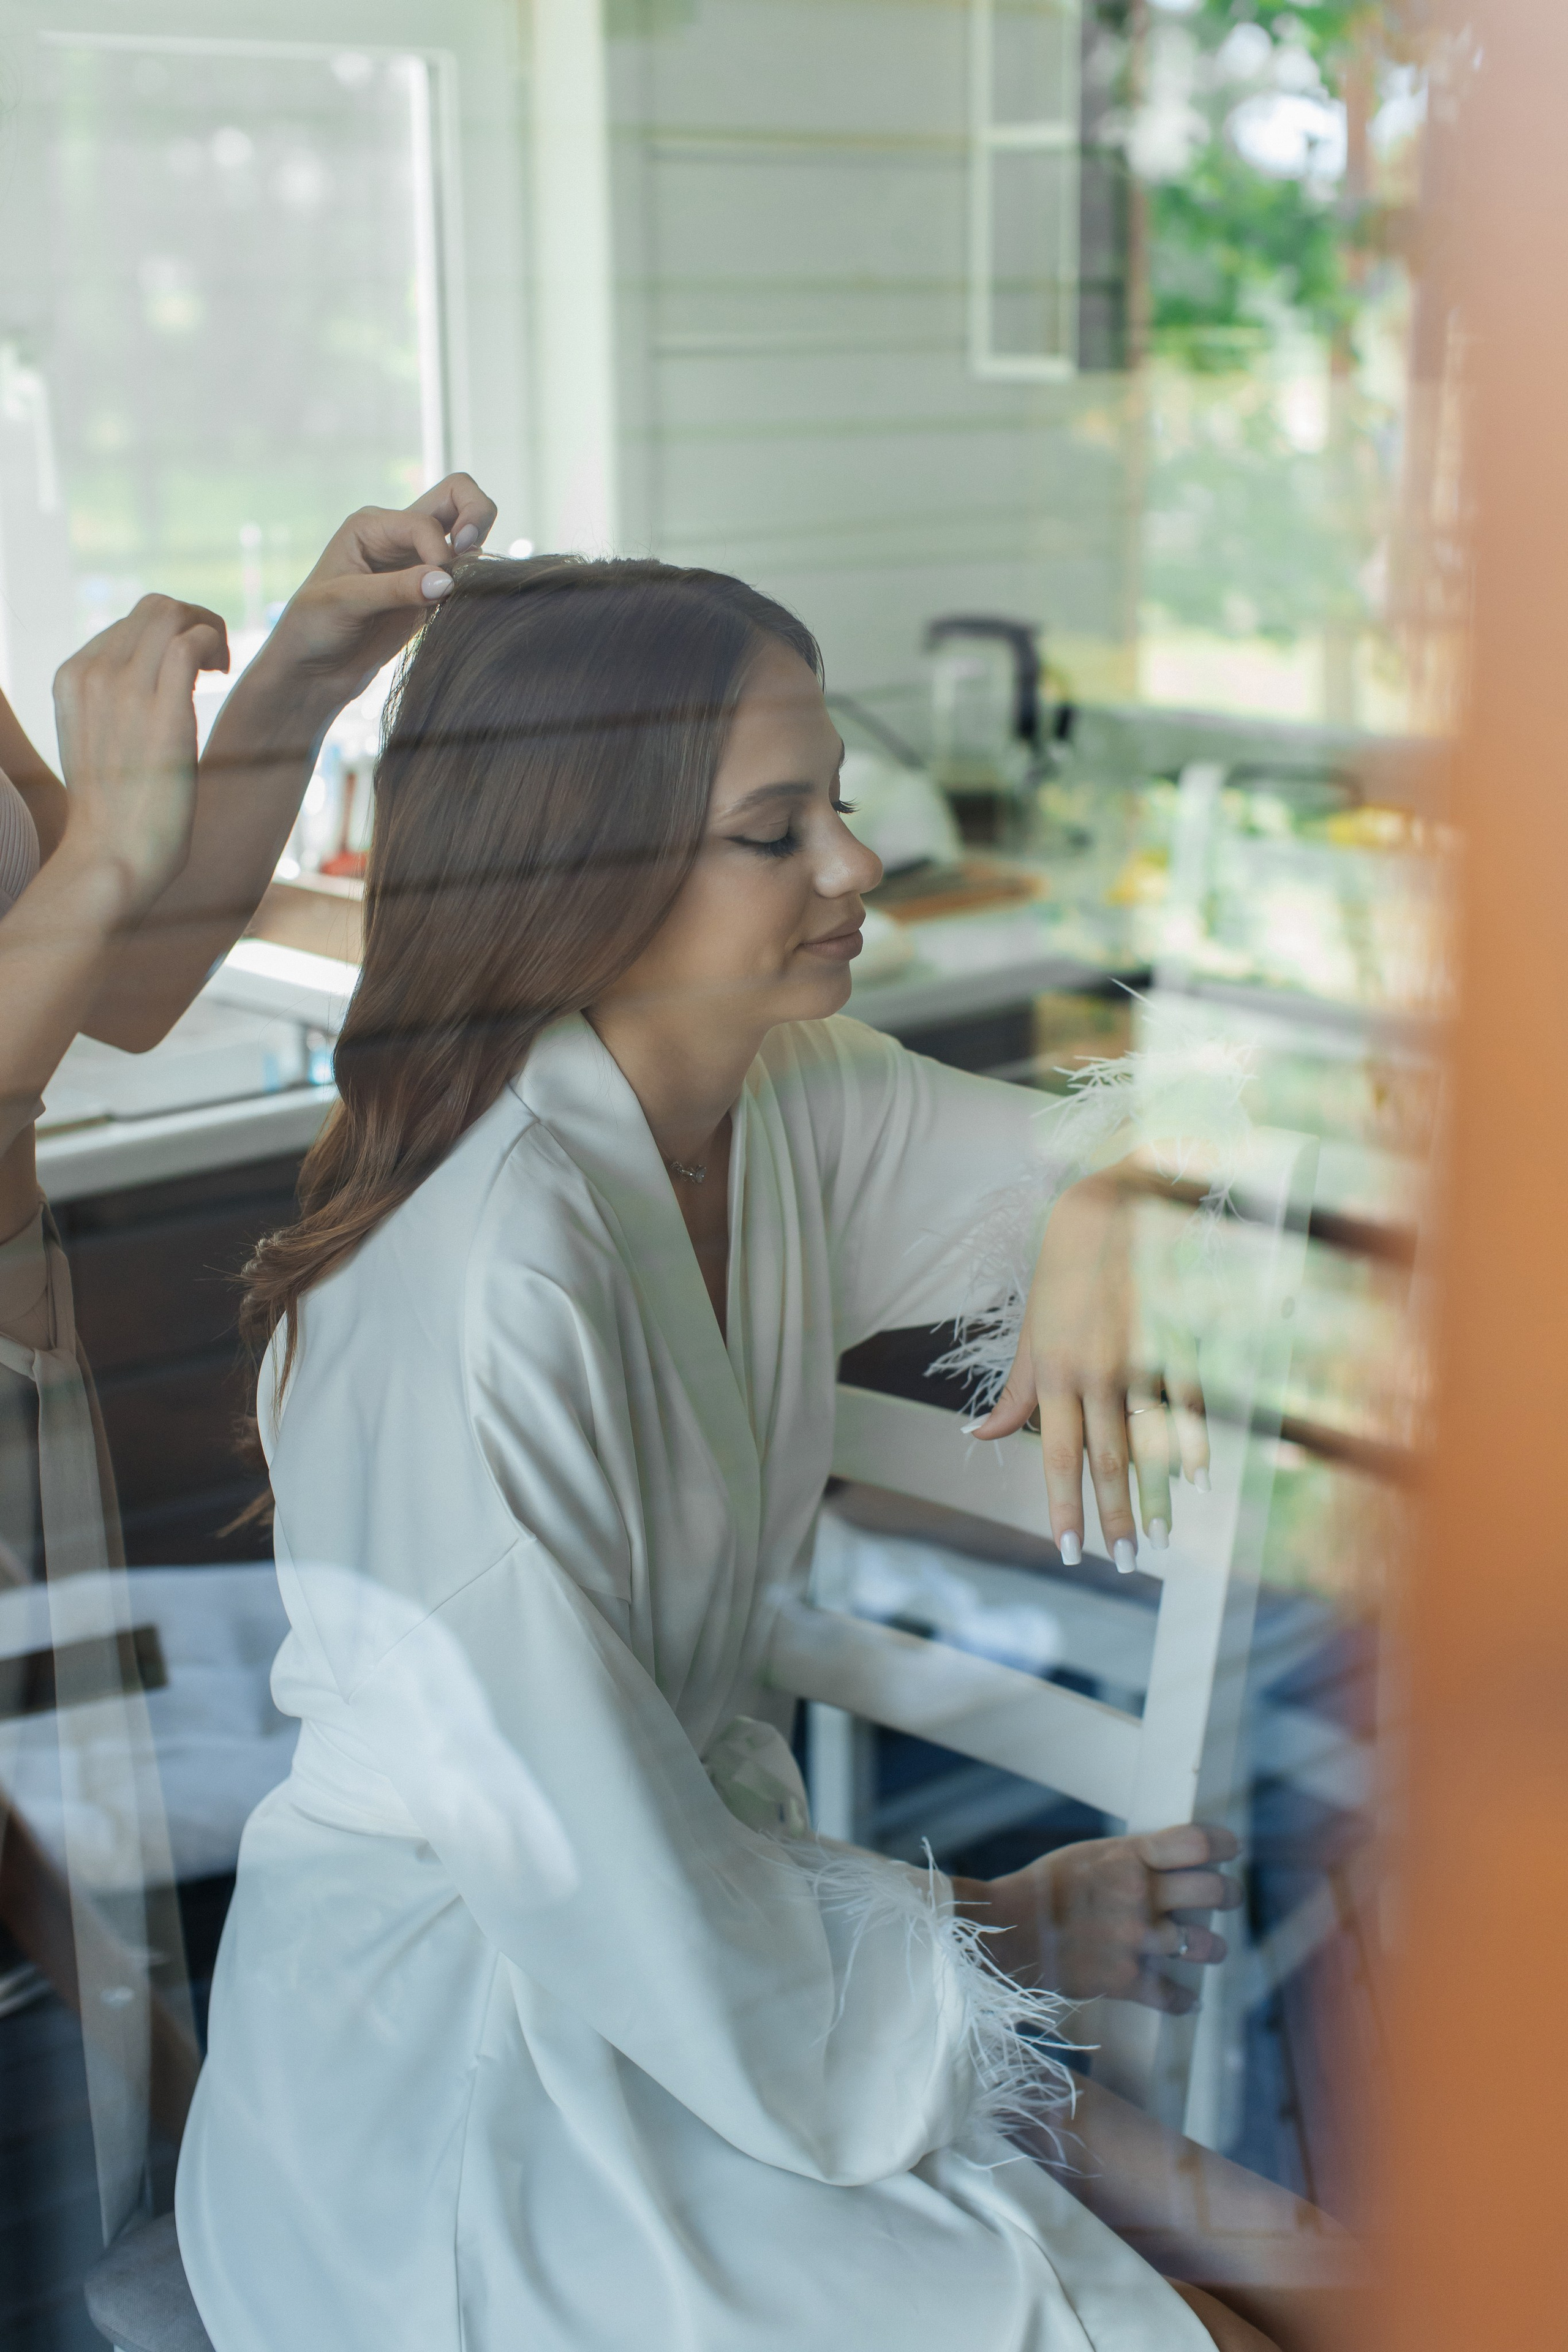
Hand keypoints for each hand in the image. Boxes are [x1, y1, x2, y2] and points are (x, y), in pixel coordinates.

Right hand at [52, 596, 229, 917]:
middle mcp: (92, 674)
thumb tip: (145, 684)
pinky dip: (214, 644)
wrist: (113, 857)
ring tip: (219, 668)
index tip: (190, 669)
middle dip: (194, 621)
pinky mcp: (162, 711)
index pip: (127, 623)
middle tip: (213, 664)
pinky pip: (190, 642)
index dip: (168, 635)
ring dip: (208, 629)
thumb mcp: (98, 743)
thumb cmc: (114, 813)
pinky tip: (221, 674)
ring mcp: (124, 690)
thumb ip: (111, 704)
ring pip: (171, 614)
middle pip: (152, 608)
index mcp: (72, 679)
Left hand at [253, 472, 498, 711]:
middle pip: (456, 496)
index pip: (425, 522)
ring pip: (468, 534)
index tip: (437, 591)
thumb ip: (397, 589)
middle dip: (477, 514)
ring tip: (467, 589)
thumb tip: (449, 582)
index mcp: (372, 526)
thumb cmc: (313, 629)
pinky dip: (476, 585)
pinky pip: (467, 576)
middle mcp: (398, 536)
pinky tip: (462, 607)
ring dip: (477, 556)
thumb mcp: (346, 603)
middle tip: (471, 553)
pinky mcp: (431, 595)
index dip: (439, 553)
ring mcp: (418, 564)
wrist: (312, 672)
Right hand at [956, 1824, 1241, 2011]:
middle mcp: (1140, 1895)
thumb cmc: (1044, 1887)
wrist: (1006, 1931)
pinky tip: (1187, 1999)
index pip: (1197, 1841)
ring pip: (1206, 1945)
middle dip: (1229, 1894)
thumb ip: (1132, 1856)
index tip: (1233, 1849)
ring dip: (1213, 1947)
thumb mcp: (1089, 1855)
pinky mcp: (1127, 1981)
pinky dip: (1184, 2000)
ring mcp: (1137, 1940)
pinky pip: (1176, 1996)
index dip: (1224, 1844)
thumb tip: (1170, 1859)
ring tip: (1209, 1948)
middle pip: (1215, 1891)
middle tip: (1228, 1896)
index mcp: (1129, 1857)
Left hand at [971, 1161, 1209, 1565]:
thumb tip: (978, 1437)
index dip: (1064, 1507)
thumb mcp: (1031, 1331)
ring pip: (1153, 1440)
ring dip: (1159, 1495)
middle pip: (1110, 1460)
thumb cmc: (1063, 1275)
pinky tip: (1198, 1480)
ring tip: (1162, 1537)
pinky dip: (1196, 1444)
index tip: (1070, 1553)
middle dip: (1116, 1517)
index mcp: (1056, 1372)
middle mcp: (1099, 1372)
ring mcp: (1143, 1358)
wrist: (1112, 1210)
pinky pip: (1189, 1404)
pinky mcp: (1178, 1341)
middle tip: (1127, 1562)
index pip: (1058, 1456)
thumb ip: (1015, 1393)